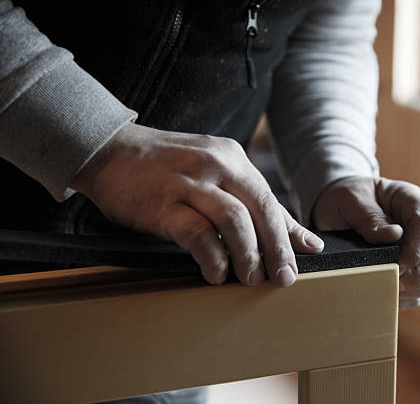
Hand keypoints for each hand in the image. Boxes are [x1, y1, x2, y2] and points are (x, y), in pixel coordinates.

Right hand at [71, 123, 323, 285]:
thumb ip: (252, 202)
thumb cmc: (166, 166)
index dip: (288, 234)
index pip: (270, 199)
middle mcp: (216, 164)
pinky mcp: (162, 203)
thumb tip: (303, 239)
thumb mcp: (213, 172)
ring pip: (235, 221)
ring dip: (248, 255)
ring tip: (249, 278)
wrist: (109, 149)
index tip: (301, 261)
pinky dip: (212, 258)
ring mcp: (188, 182)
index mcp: (232, 157)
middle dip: (277, 249)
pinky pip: (198, 233)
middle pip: (260, 209)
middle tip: (283, 278)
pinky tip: (215, 273)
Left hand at [312, 176, 419, 310]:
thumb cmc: (344, 199)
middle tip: (392, 281)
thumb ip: (368, 216)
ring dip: (412, 290)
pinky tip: (379, 292)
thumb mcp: (349, 199)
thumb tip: (393, 235)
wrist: (331, 211)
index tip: (398, 264)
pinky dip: (400, 299)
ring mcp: (419, 251)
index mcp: (410, 200)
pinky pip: (417, 295)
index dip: (418, 247)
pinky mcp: (409, 273)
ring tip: (381, 286)